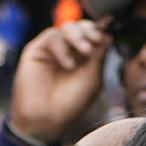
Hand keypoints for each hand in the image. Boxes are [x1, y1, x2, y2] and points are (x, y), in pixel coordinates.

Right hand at [9, 22, 111, 144]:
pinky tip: (68, 64)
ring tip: (86, 51)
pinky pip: (52, 37)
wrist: (46, 119)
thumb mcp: (92, 78)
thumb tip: (108, 34)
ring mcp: (52, 50)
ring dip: (79, 36)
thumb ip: (99, 56)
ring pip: (67, 28)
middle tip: (96, 41)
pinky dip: (63, 47)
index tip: (108, 31)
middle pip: (81, 27)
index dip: (100, 30)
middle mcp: (69, 50)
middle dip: (91, 30)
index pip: (93, 34)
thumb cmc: (70, 103)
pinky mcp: (36, 51)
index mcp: (84, 57)